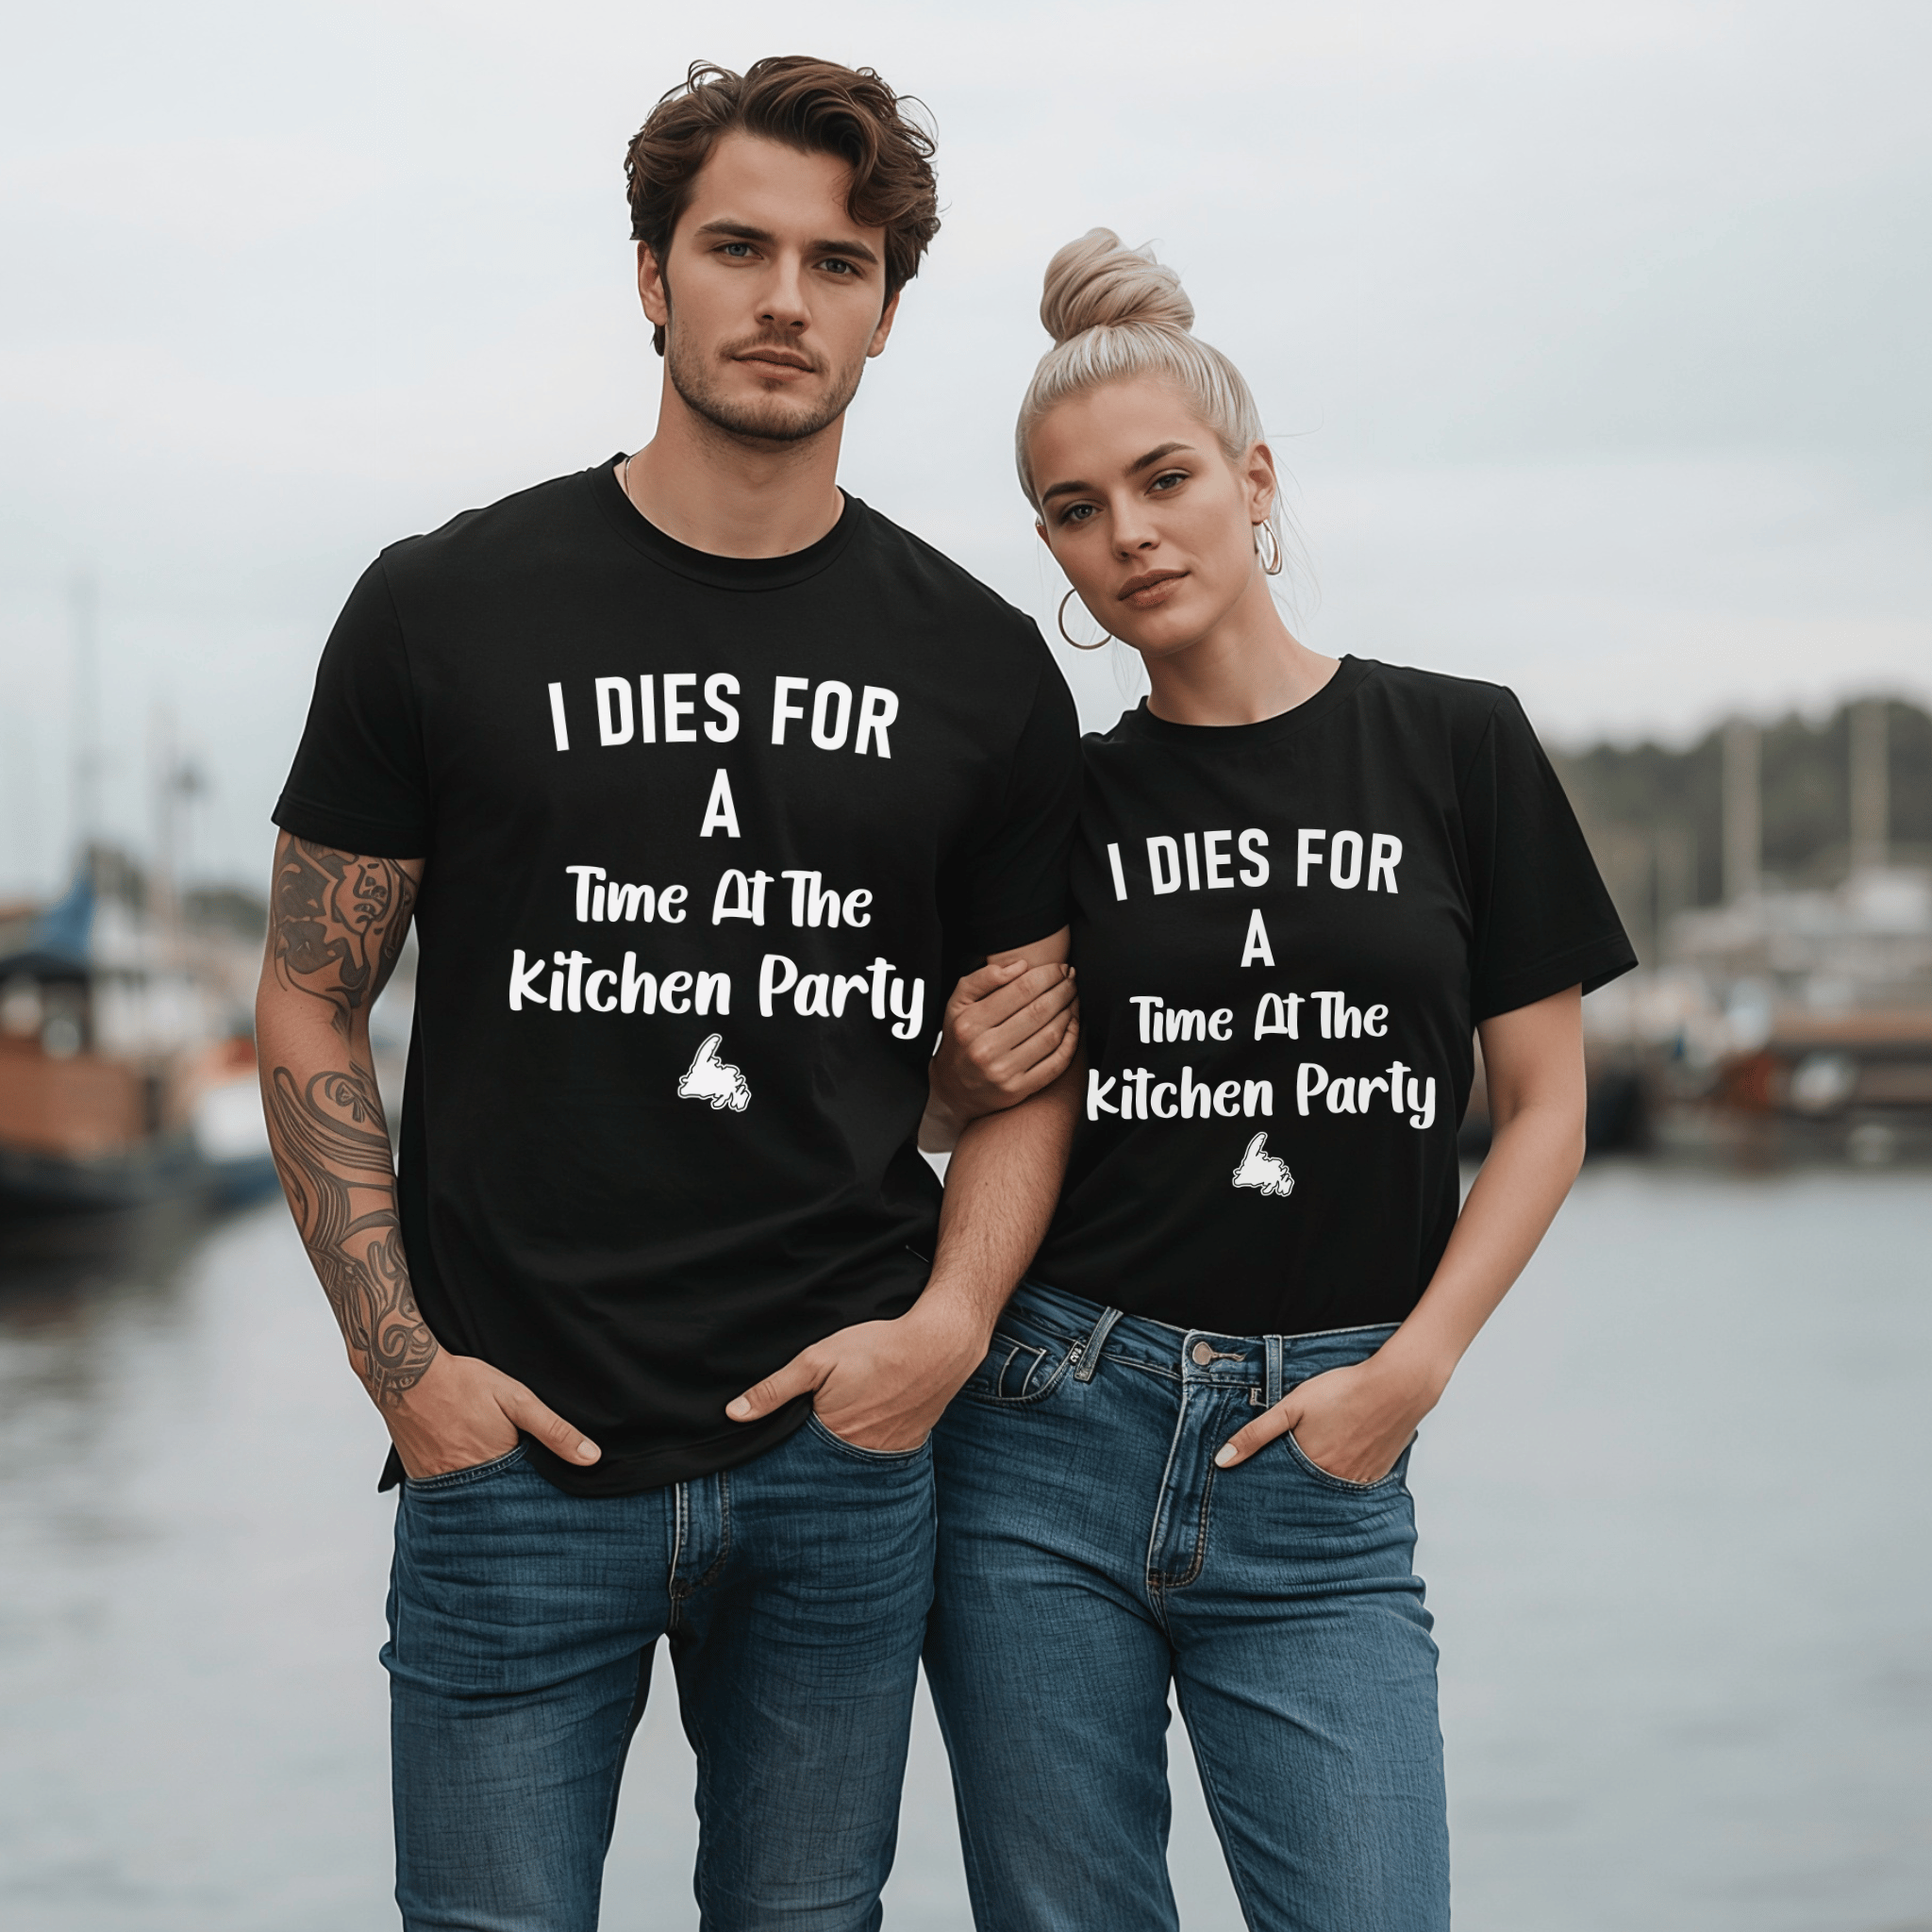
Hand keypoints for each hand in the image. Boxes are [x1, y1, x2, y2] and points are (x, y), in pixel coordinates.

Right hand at [382, 1350, 600, 1479]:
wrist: (406, 1373)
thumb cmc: (463, 1383)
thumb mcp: (519, 1400)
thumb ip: (555, 1430)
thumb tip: (591, 1458)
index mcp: (494, 1470)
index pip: (523, 1498)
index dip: (535, 1493)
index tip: (544, 1492)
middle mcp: (463, 1485)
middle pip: (496, 1500)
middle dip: (509, 1496)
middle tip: (515, 1480)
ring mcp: (438, 1484)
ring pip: (470, 1496)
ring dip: (482, 1490)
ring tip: (489, 1471)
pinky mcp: (420, 1477)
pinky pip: (446, 1490)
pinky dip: (457, 1483)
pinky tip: (464, 1464)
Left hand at [726, 1297, 989, 1451]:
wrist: (939, 1345)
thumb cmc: (876, 1348)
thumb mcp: (817, 1360)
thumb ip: (774, 1389)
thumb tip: (733, 1413)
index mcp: (831, 1439)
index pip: (794, 1465)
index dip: (781, 1461)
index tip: (766, 1467)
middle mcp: (859, 1458)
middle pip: (823, 1470)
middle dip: (808, 1467)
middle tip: (797, 1458)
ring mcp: (887, 1456)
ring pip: (850, 1467)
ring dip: (837, 1461)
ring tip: (830, 1444)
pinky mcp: (907, 1447)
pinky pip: (878, 1460)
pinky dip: (866, 1453)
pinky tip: (863, 1433)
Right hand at [924, 959, 1077, 1147]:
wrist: (954, 1088)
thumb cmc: (960, 1038)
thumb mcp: (958, 1002)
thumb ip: (983, 978)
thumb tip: (1020, 966)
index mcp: (970, 1022)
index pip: (1022, 989)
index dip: (1048, 975)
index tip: (1060, 968)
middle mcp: (985, 1048)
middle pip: (1040, 1010)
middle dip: (1063, 990)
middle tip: (1072, 979)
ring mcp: (1003, 1072)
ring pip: (1051, 1035)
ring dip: (1070, 1012)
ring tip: (1073, 998)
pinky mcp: (1018, 1089)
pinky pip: (1056, 1062)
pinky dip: (1071, 1041)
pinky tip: (1073, 1025)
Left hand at [1213, 1352, 1436, 1481]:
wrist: (1397, 1386)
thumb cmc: (1343, 1390)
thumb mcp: (1292, 1406)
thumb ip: (1256, 1434)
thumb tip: (1222, 1460)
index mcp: (1311, 1468)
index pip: (1282, 1489)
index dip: (1269, 1488)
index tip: (1254, 1493)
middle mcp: (1336, 1482)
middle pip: (1306, 1493)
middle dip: (1292, 1490)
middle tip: (1281, 1484)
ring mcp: (1360, 1480)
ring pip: (1330, 1490)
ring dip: (1318, 1485)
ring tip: (1311, 1471)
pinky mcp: (1378, 1473)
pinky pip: (1354, 1485)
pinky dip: (1343, 1479)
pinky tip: (1340, 1461)